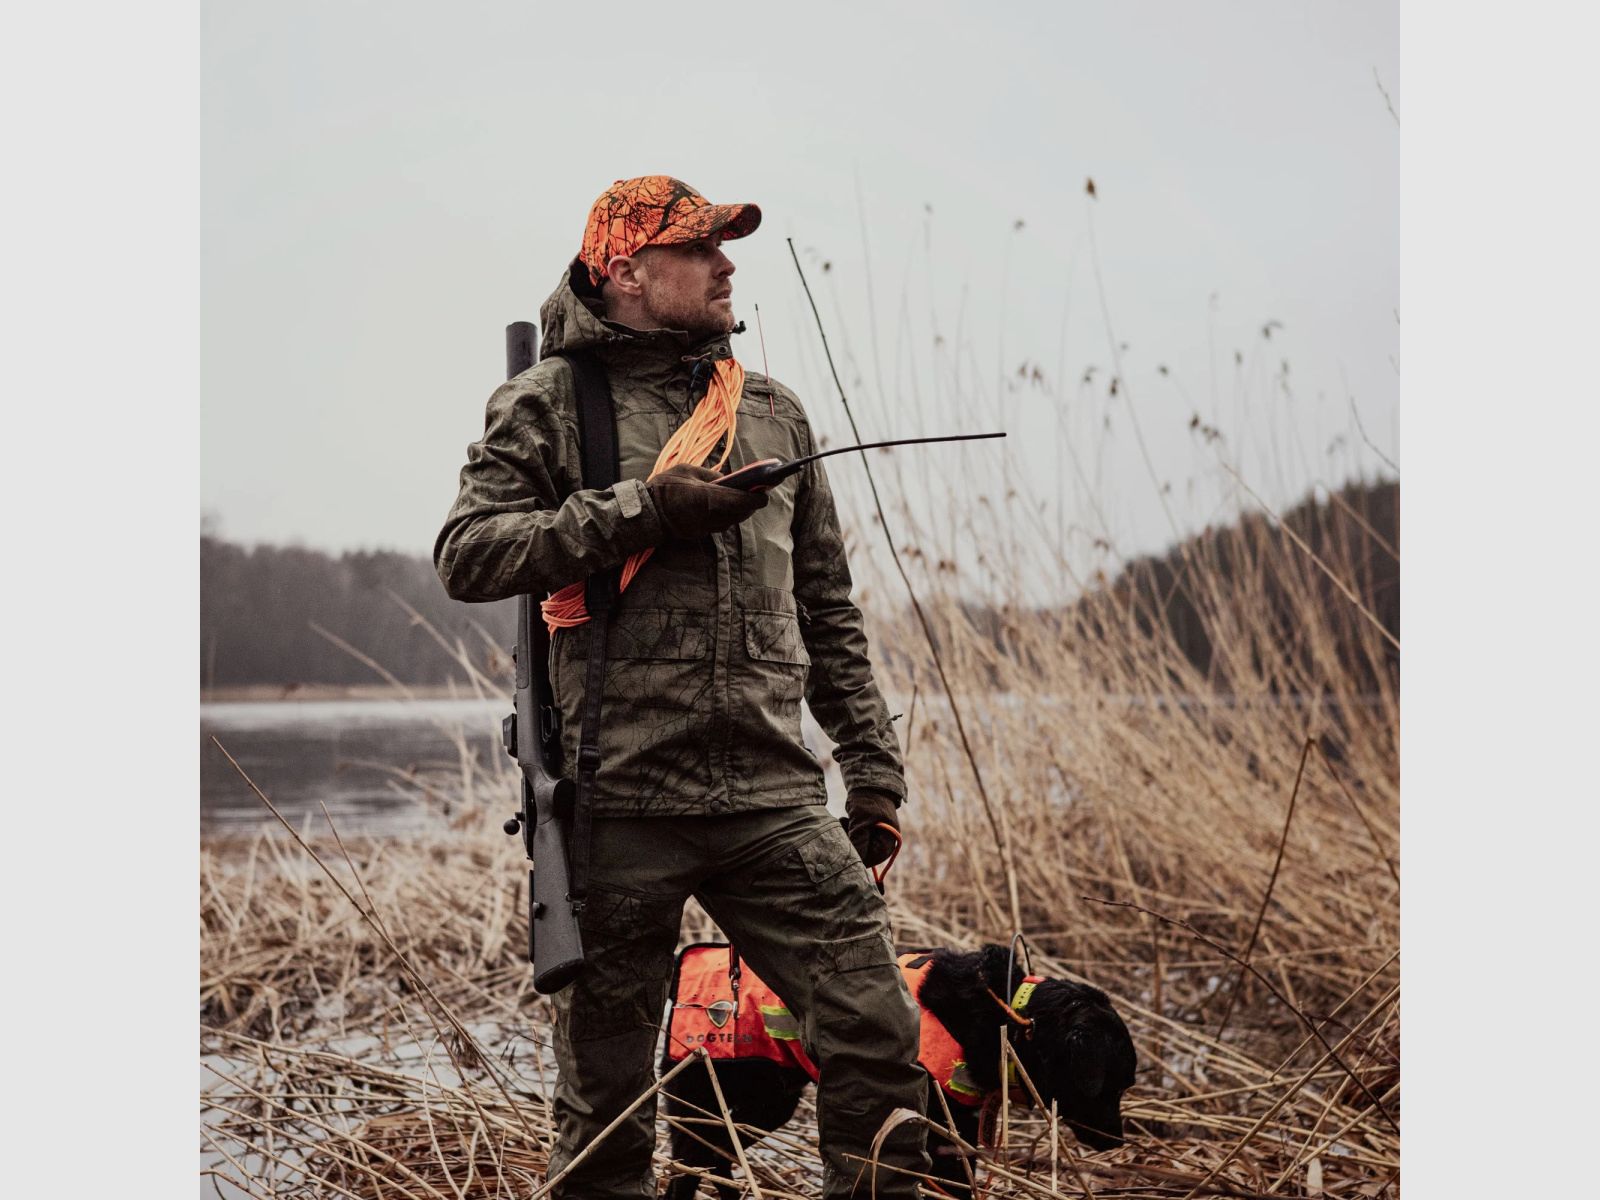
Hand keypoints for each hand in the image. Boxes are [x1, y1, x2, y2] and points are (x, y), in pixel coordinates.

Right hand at [646, 463, 767, 539]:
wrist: (645, 513)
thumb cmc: (664, 487)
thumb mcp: (687, 471)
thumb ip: (710, 475)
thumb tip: (728, 479)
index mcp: (708, 498)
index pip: (741, 500)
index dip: (756, 497)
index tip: (765, 492)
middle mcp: (710, 516)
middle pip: (739, 513)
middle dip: (750, 504)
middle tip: (758, 493)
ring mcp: (704, 528)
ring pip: (731, 521)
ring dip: (739, 511)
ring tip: (745, 499)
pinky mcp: (699, 534)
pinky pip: (719, 525)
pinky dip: (726, 516)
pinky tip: (727, 507)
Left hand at [844, 788, 901, 867]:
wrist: (869, 783)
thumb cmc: (869, 801)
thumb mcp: (862, 820)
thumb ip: (858, 840)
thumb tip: (855, 859)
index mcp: (888, 842)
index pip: (870, 859)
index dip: (856, 855)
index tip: (843, 844)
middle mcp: (884, 843)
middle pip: (864, 854)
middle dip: (851, 843)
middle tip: (843, 828)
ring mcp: (876, 837)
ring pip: (858, 846)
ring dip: (848, 836)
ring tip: (843, 821)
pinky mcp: (867, 832)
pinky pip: (856, 838)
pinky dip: (849, 831)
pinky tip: (845, 820)